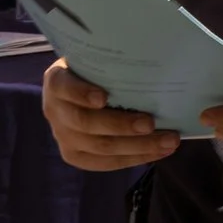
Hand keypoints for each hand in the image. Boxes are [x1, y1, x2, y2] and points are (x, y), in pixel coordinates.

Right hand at [41, 58, 179, 171]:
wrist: (74, 90)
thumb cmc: (91, 71)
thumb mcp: (92, 60)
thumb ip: (110, 64)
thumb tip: (155, 60)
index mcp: (56, 81)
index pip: (63, 86)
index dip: (81, 93)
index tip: (103, 97)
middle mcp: (55, 111)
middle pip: (86, 123)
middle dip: (121, 125)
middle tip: (151, 123)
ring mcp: (63, 137)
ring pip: (101, 147)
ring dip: (138, 146)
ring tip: (168, 140)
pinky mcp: (75, 156)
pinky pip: (106, 163)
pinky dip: (136, 158)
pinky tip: (160, 152)